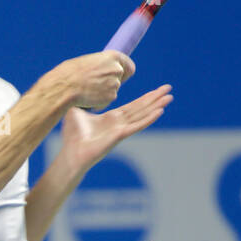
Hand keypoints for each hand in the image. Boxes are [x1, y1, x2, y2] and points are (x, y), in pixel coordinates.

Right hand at [52, 50, 135, 110]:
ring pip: (111, 91)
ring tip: (86, 91)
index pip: (129, 66)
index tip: (120, 76)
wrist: (65, 87)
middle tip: (95, 86)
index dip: (124, 72)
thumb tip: (101, 73)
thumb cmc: (70, 73)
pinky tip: (87, 98)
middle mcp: (117, 69)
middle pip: (119, 80)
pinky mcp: (111, 97)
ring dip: (102, 93)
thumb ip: (100, 66)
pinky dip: (98, 102)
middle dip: (110, 84)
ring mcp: (115, 84)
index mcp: (113, 56)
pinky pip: (106, 101)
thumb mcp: (87, 62)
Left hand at [58, 82, 172, 174]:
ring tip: (169, 98)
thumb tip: (79, 86)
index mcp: (111, 119)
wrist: (71, 154)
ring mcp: (121, 131)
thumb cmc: (72, 136)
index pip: (132, 106)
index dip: (145, 98)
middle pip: (141, 109)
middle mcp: (119, 124)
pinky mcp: (119, 136)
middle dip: (155, 99)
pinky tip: (159, 112)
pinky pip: (137, 126)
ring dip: (156, 107)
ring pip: (142, 116)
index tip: (156, 90)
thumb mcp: (76, 111)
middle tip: (169, 89)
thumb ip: (83, 99)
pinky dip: (148, 119)